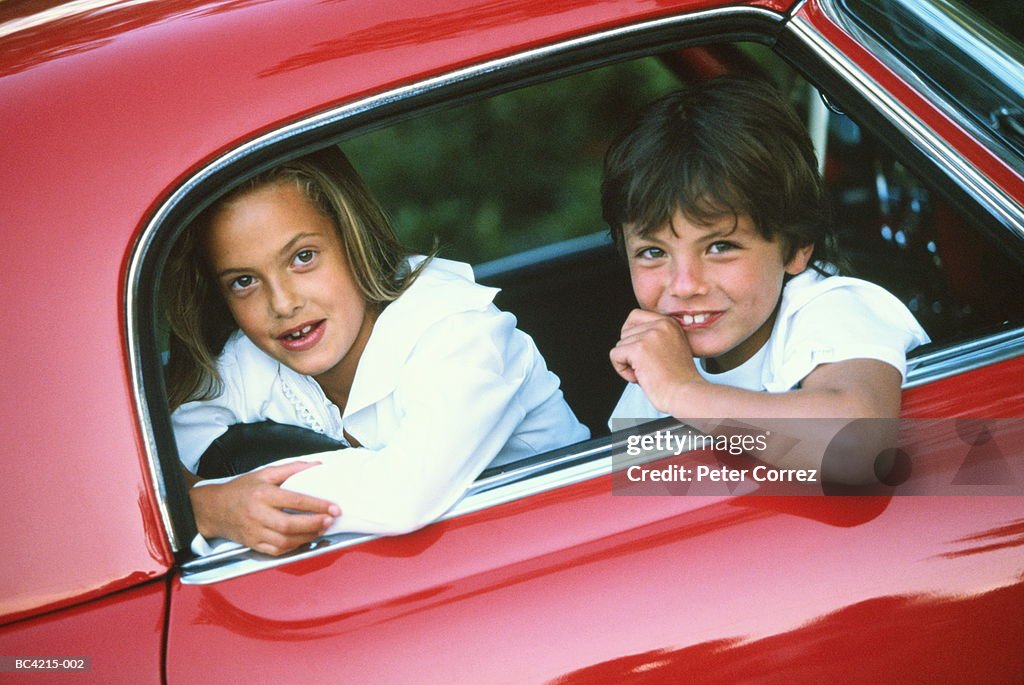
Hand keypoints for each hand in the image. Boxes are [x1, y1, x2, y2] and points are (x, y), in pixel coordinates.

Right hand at [190, 461, 340, 555]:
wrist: (212, 509)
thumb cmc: (240, 490)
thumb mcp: (264, 473)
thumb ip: (291, 469)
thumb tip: (317, 465)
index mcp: (262, 494)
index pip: (295, 500)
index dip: (317, 505)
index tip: (334, 507)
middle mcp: (257, 514)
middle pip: (290, 524)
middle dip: (314, 523)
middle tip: (331, 519)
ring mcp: (254, 532)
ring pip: (284, 540)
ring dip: (307, 537)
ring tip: (322, 529)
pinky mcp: (253, 544)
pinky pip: (276, 550)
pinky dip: (293, 547)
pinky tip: (304, 539)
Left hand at [609, 308, 704, 412]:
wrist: (686, 394)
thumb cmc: (679, 380)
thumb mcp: (672, 348)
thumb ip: (655, 337)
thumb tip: (628, 335)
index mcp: (669, 323)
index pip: (634, 316)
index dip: (631, 335)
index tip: (640, 353)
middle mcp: (661, 324)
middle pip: (625, 332)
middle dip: (630, 352)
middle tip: (648, 367)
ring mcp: (649, 335)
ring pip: (619, 345)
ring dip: (628, 364)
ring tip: (647, 374)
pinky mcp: (638, 349)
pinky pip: (615, 356)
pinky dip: (622, 371)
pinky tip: (639, 378)